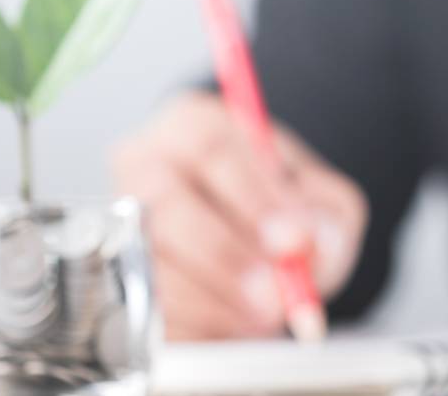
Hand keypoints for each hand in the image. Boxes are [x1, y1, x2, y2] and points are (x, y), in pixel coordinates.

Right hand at [113, 91, 366, 339]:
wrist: (256, 246)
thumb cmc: (283, 210)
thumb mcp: (323, 202)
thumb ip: (325, 217)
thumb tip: (310, 242)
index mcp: (193, 125)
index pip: (211, 149)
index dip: (253, 199)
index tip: (294, 240)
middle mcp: (145, 166)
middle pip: (167, 204)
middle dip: (227, 254)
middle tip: (275, 291)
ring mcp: (122, 222)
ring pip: (154, 262)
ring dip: (216, 297)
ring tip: (266, 313)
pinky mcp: (122, 280)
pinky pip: (149, 306)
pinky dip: (199, 322)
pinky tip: (238, 321)